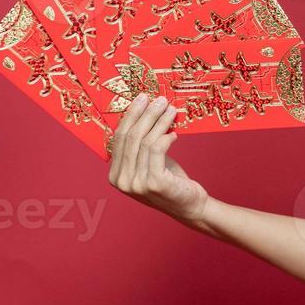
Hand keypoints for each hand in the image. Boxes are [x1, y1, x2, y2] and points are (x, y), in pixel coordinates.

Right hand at [107, 93, 210, 224]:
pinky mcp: (154, 183)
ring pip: (145, 141)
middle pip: (131, 137)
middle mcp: (122, 181)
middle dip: (145, 114)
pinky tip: (174, 132)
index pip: (119, 138)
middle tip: (159, 99)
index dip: (131, 116)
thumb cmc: (170, 180)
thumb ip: (141, 144)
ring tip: (171, 110)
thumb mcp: (149, 162)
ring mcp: (137, 184)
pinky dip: (166, 137)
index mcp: (115, 175)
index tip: (142, 98)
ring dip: (159, 121)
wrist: (189, 206)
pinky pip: (157, 150)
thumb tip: (145, 110)